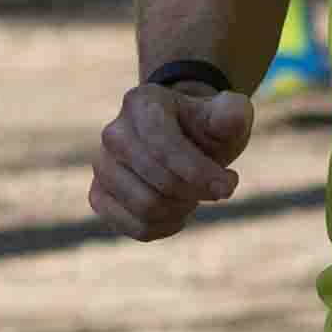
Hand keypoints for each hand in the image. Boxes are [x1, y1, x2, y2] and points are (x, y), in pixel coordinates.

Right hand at [89, 73, 255, 237]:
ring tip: (193, 195)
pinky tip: (177, 211)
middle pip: (159, 182)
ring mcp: (102, 165)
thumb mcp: (226, 116)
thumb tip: (231, 118)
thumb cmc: (206, 128)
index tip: (229, 185)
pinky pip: (134, 227)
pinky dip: (165, 227)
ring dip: (182, 209)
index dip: (199, 173)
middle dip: (196, 192)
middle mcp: (114, 133)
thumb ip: (232, 114)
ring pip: (146, 208)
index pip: (164, 147)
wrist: (183, 139)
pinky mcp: (99, 195)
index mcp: (142, 103)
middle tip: (216, 188)